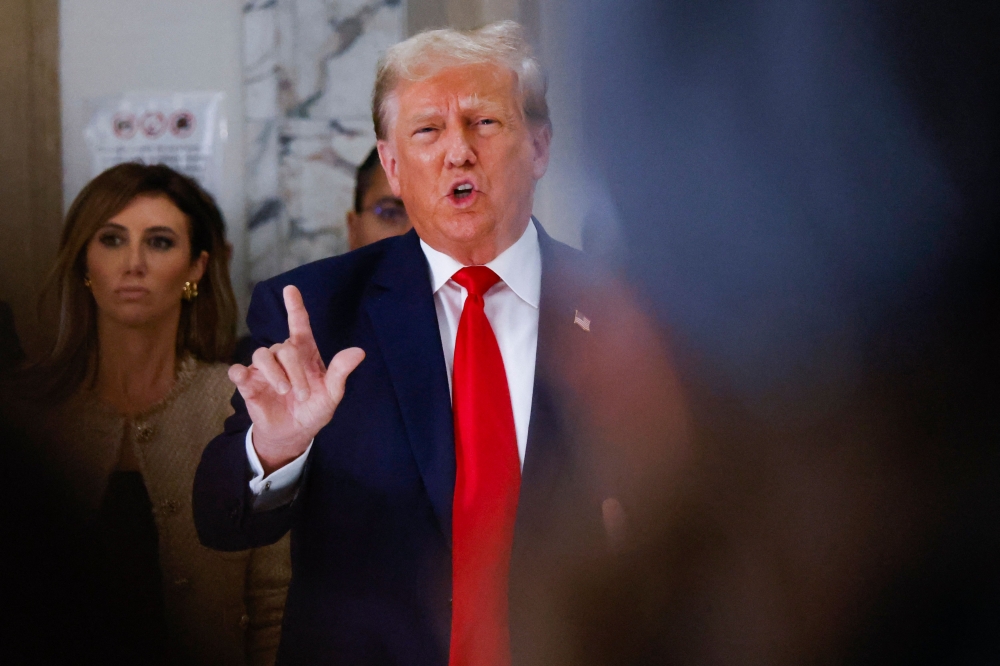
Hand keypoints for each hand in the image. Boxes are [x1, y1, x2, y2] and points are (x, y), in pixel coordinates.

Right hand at [229, 285, 364, 473]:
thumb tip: (360, 351)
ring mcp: (264, 370)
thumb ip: (341, 372)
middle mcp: (283, 357)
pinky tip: (245, 378)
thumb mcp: (332, 393)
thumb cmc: (314, 409)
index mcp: (305, 354)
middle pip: (284, 347)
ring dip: (274, 373)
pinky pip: (237, 371)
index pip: (299, 324)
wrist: (295, 433)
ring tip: (285, 391)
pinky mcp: (249, 384)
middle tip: (304, 393)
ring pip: (261, 354)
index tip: (290, 289)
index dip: (295, 306)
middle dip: (294, 370)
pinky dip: (239, 372)